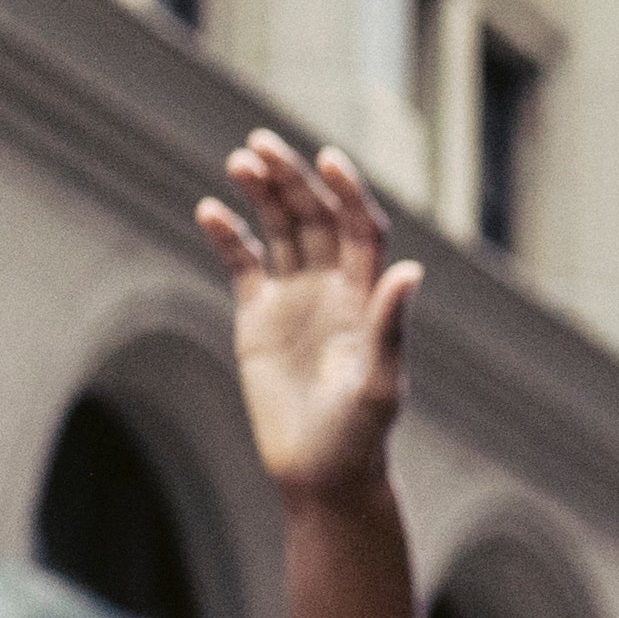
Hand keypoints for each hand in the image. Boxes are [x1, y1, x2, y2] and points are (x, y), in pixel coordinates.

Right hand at [201, 135, 417, 503]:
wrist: (321, 474)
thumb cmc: (361, 435)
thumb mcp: (380, 384)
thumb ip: (391, 326)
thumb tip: (408, 270)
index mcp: (367, 296)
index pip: (360, 228)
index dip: (347, 192)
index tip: (328, 160)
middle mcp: (333, 288)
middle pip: (315, 217)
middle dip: (291, 178)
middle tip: (261, 144)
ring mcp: (296, 299)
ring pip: (279, 231)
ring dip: (261, 195)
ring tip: (238, 163)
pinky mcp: (259, 319)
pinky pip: (244, 265)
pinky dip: (229, 236)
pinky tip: (209, 211)